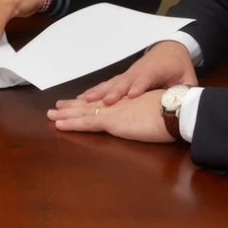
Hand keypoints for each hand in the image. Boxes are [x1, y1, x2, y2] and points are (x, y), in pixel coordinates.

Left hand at [47, 90, 173, 142]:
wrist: (176, 109)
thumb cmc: (174, 112)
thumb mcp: (160, 113)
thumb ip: (151, 115)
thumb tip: (154, 119)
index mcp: (128, 102)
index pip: (105, 102)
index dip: (90, 102)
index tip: (79, 102)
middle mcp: (117, 104)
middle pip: (89, 104)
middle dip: (72, 107)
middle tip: (56, 108)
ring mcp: (113, 111)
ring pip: (83, 112)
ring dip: (65, 115)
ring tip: (50, 115)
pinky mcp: (112, 121)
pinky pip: (86, 123)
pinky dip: (71, 124)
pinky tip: (59, 125)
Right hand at [78, 40, 196, 105]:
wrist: (170, 47)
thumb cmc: (178, 65)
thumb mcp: (187, 78)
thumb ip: (186, 90)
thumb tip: (186, 103)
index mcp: (155, 71)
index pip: (145, 79)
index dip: (139, 87)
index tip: (132, 95)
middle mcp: (138, 72)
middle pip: (124, 82)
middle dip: (115, 92)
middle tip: (106, 102)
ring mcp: (128, 74)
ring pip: (111, 83)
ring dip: (98, 92)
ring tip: (83, 101)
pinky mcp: (123, 78)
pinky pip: (107, 85)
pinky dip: (94, 91)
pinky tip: (81, 99)